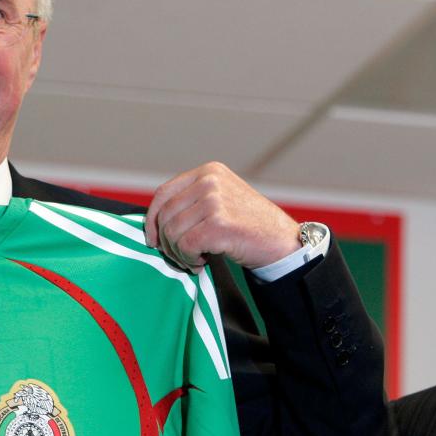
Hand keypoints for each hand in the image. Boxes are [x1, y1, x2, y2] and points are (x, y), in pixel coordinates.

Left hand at [144, 162, 299, 272]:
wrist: (283, 242)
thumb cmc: (248, 226)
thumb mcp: (220, 200)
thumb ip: (191, 201)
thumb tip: (154, 221)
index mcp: (207, 172)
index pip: (163, 194)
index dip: (152, 219)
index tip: (152, 239)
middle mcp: (209, 182)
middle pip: (165, 215)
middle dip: (166, 242)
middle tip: (180, 256)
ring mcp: (215, 201)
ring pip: (172, 232)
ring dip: (178, 253)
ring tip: (194, 259)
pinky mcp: (219, 224)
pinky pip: (185, 245)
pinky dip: (188, 259)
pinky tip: (202, 262)